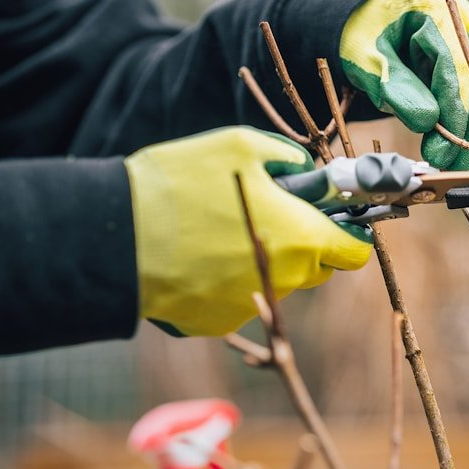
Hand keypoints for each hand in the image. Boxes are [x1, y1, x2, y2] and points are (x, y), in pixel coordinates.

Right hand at [125, 127, 372, 335]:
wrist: (114, 236)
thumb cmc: (181, 182)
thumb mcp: (241, 146)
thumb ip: (287, 158)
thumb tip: (306, 169)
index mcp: (300, 238)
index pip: (355, 252)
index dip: (349, 233)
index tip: (334, 218)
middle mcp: (284, 281)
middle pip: (317, 269)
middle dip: (305, 244)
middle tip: (271, 214)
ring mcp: (248, 307)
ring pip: (276, 284)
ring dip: (263, 260)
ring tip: (221, 229)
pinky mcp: (214, 322)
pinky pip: (236, 299)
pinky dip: (226, 280)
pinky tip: (196, 254)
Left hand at [340, 0, 468, 169]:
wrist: (372, 20)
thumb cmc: (364, 37)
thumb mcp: (364, 56)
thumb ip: (393, 84)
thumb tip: (428, 121)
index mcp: (439, 7)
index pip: (458, 65)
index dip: (454, 110)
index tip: (442, 148)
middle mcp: (468, 25)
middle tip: (448, 164)